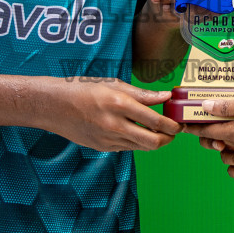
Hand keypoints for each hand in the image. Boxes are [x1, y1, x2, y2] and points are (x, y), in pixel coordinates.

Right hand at [45, 78, 180, 151]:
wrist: (55, 106)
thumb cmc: (84, 89)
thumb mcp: (114, 84)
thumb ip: (142, 94)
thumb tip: (166, 96)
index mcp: (120, 104)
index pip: (156, 121)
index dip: (173, 125)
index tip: (178, 123)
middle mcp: (115, 124)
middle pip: (153, 142)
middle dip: (169, 139)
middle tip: (173, 132)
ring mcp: (108, 139)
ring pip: (142, 147)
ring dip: (154, 141)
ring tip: (158, 130)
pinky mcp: (103, 147)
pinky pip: (128, 148)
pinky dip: (137, 142)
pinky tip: (136, 131)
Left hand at [181, 94, 233, 160]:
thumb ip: (228, 107)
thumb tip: (205, 107)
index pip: (207, 132)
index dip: (194, 127)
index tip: (184, 124)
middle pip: (216, 142)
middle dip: (206, 135)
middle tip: (203, 122)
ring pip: (230, 147)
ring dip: (223, 140)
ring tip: (224, 126)